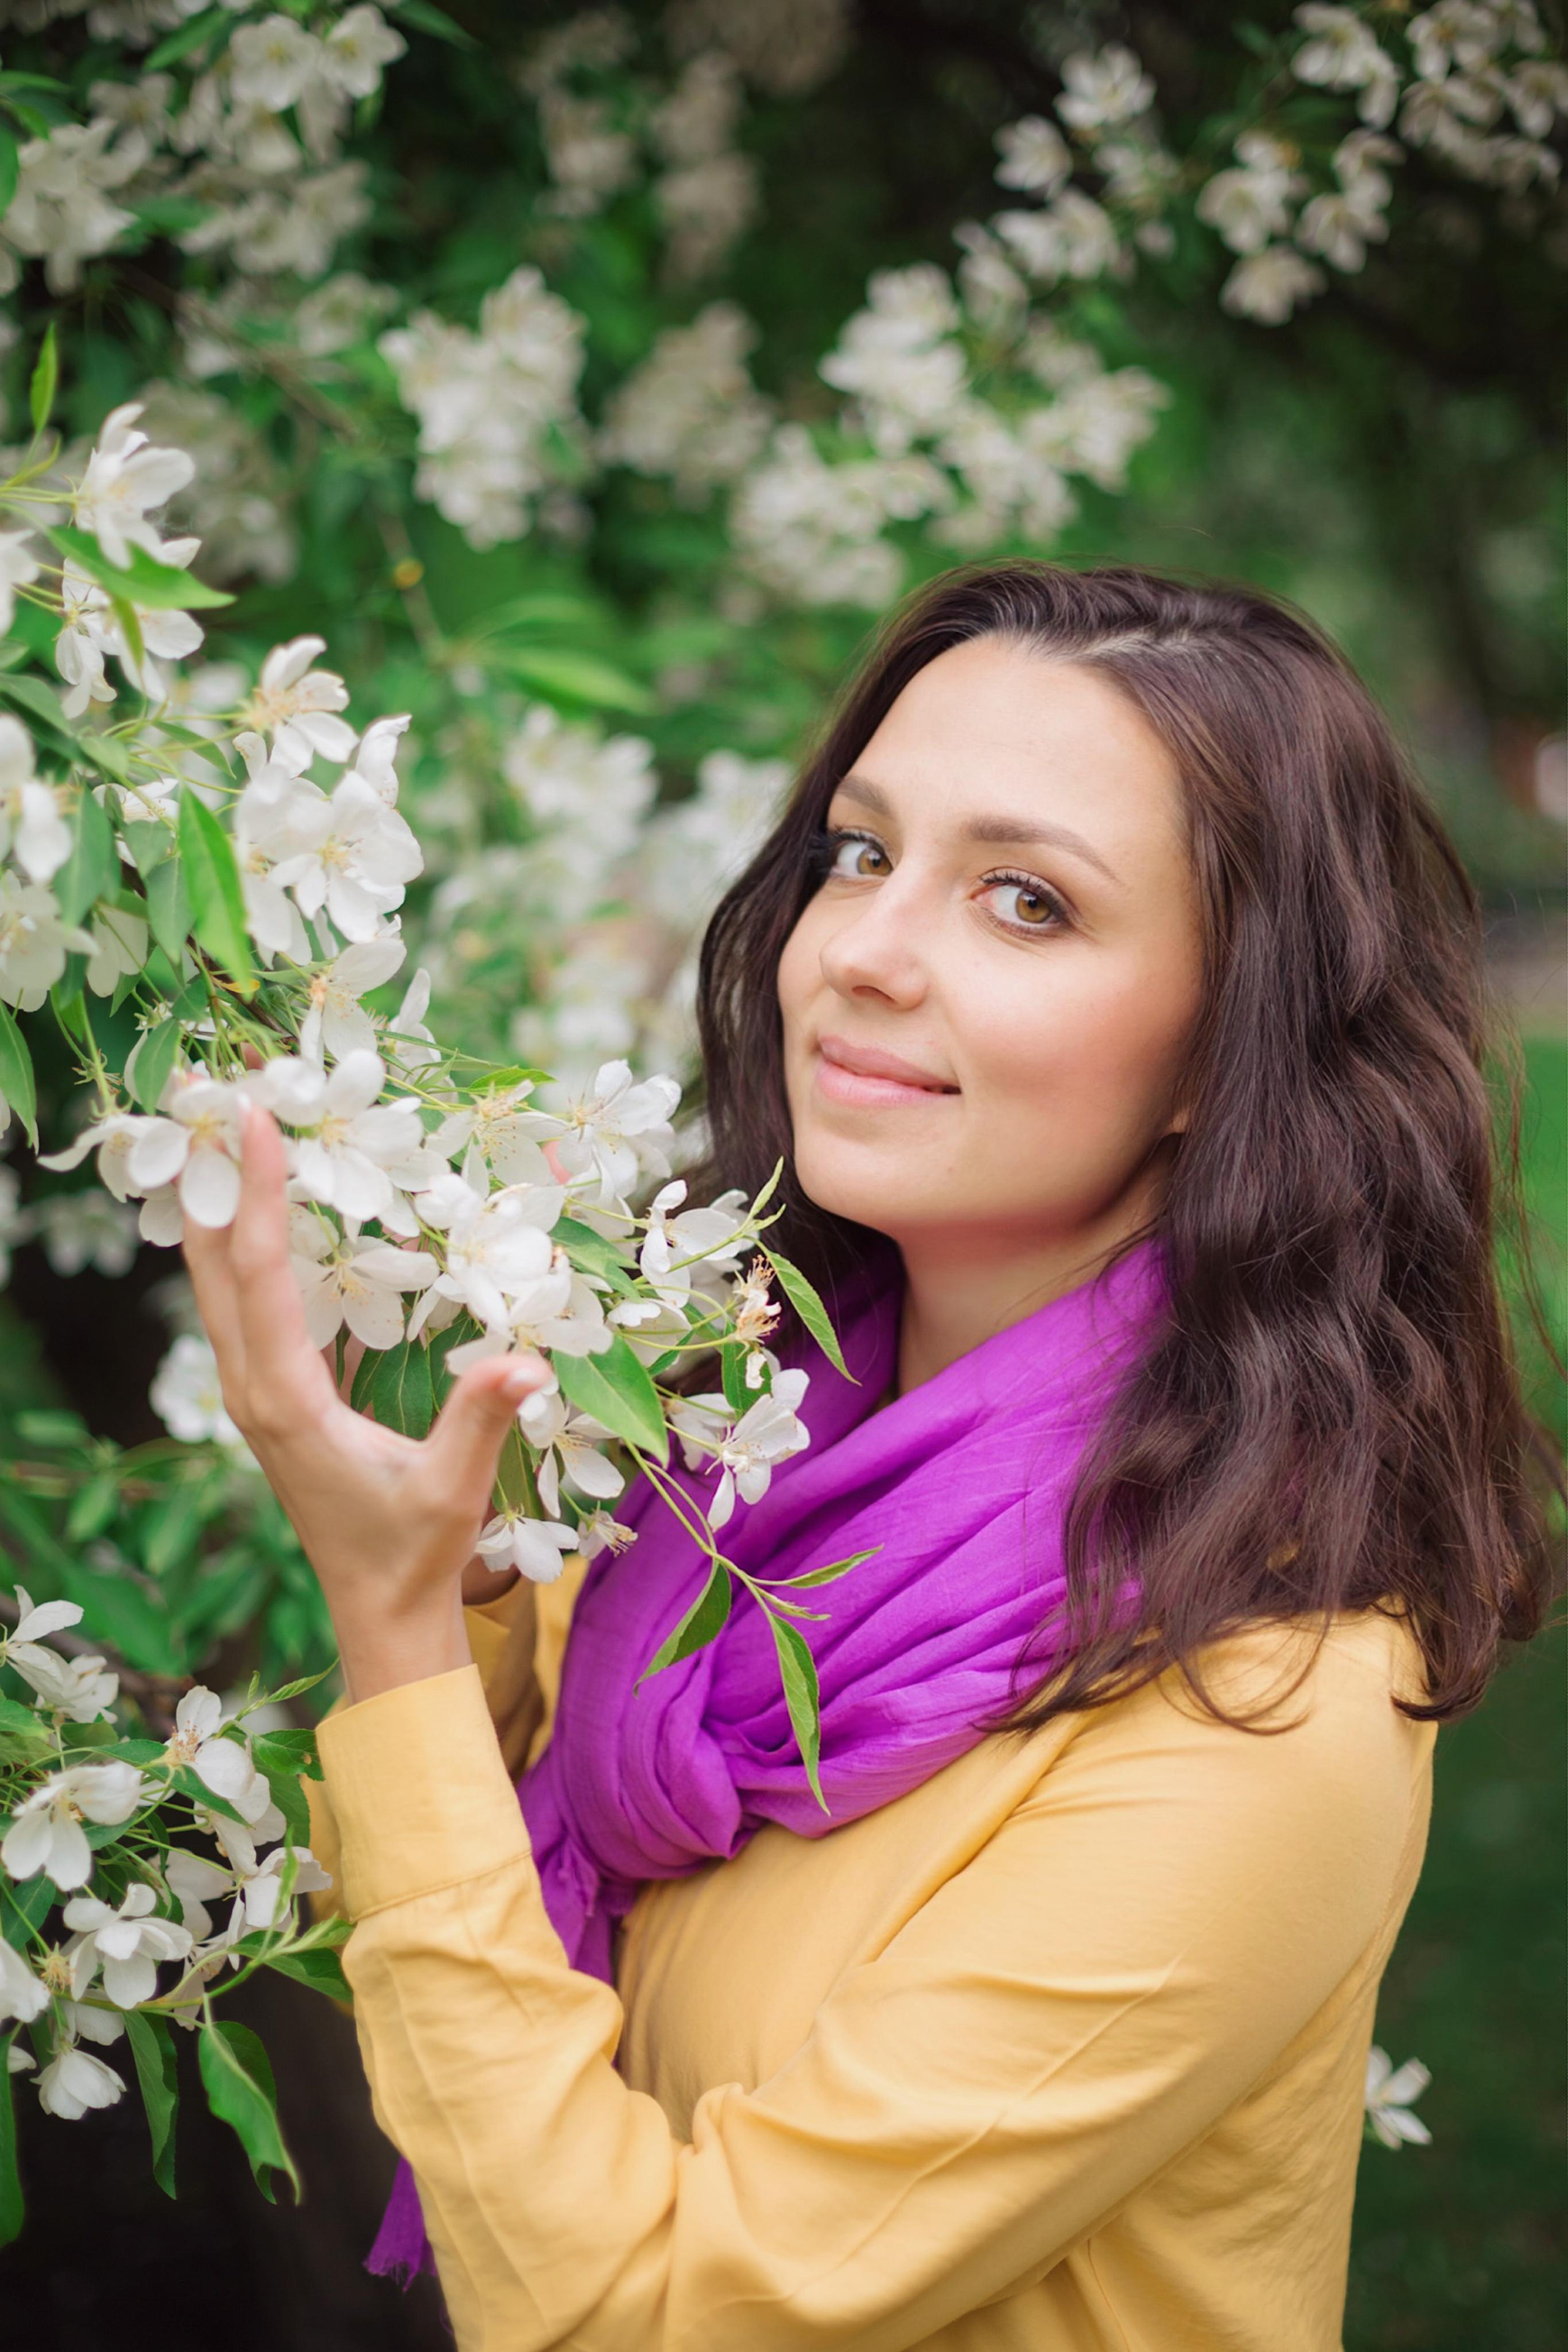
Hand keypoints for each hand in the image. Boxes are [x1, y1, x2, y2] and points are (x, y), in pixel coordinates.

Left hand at [183, 1101, 549, 1704]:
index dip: (256, 1190)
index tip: (254, 1115)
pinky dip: (244, 1243)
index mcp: (284, 1400)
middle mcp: (252, 1387)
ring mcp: (256, 1390)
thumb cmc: (413, 1551)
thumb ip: (481, 1418)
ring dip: (219, 1202)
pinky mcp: (273, 1394)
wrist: (380, 1612)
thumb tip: (525, 1362)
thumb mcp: (452, 1489)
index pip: (258, 1273)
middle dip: (210, 1174)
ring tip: (229, 1125)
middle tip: (219, 1087)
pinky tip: (263, 1204)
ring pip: (216, 1278)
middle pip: (210, 1261)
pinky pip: (243, 1301)